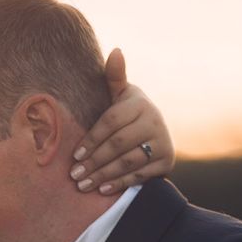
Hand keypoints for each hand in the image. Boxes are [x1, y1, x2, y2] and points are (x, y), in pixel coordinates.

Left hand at [70, 48, 174, 193]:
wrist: (154, 135)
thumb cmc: (127, 114)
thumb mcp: (121, 96)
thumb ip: (114, 77)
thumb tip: (115, 51)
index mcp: (139, 103)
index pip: (110, 122)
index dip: (91, 139)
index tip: (74, 155)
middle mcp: (155, 121)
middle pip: (117, 144)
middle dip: (94, 161)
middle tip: (74, 174)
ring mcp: (163, 142)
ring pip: (127, 161)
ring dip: (103, 175)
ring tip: (83, 184)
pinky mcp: (167, 161)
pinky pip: (139, 175)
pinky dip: (120, 183)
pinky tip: (102, 190)